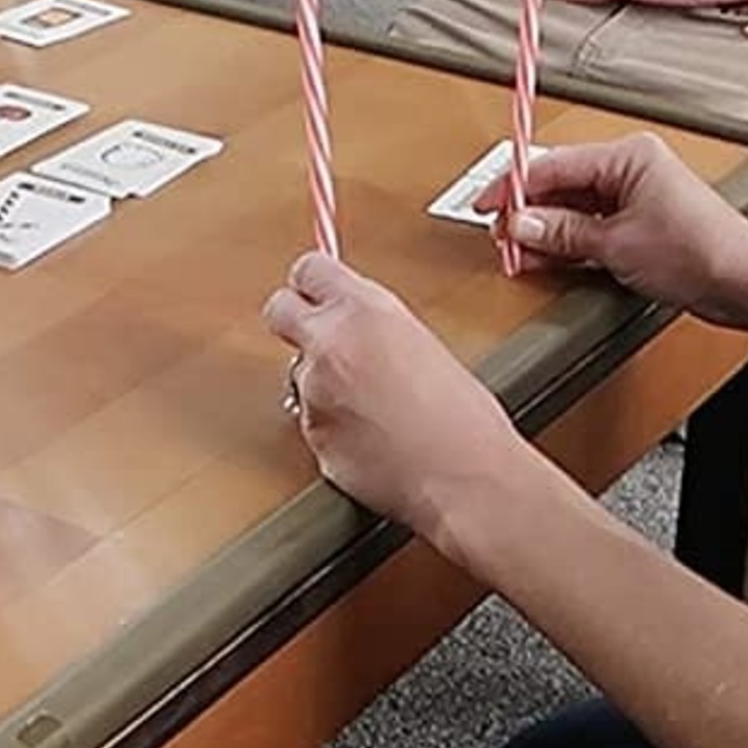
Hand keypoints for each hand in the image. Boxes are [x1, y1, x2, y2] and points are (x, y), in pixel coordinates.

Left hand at [262, 252, 521, 544]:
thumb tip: (357, 328)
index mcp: (366, 310)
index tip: (315, 292)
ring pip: (299, 374)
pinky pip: (312, 422)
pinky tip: (371, 440)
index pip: (310, 270)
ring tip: (373, 410)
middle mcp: (331, 343)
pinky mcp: (312, 435)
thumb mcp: (422, 343)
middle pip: (279, 309)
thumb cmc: (466, 419)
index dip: (312, 284)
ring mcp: (315, 390)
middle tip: (318, 339)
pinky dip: (333, 429)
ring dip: (322, 386)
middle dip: (293, 321)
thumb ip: (376, 326)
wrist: (468, 478)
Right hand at [475, 132, 747, 327]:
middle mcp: (632, 169)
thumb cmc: (702, 252)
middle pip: (562, 185)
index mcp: (628, 155)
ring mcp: (637, 196)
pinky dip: (569, 242)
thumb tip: (521, 223)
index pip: (553, 164)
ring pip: (575, 209)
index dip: (514, 187)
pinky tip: (546, 256)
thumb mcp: (615, 244)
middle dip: (529, 212)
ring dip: (547, 230)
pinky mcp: (642, 223)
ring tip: (519, 251)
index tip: (487, 205)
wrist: (747, 285)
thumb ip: (561, 232)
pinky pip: (592, 226)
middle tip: (500, 235)